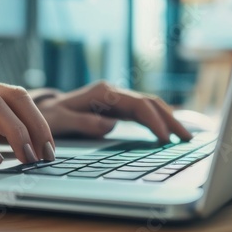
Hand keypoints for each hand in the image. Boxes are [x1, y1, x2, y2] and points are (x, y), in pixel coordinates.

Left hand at [35, 81, 191, 143]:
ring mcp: (116, 99)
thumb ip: (83, 122)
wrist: (43, 110)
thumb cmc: (49, 116)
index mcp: (102, 93)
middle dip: (170, 119)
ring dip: (168, 120)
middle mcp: (113, 92)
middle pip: (149, 103)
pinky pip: (143, 113)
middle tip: (188, 138)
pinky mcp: (117, 108)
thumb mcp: (60, 120)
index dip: (153, 121)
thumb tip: (110, 125)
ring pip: (150, 107)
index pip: (137, 105)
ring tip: (185, 137)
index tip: (165, 138)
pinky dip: (158, 121)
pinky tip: (169, 132)